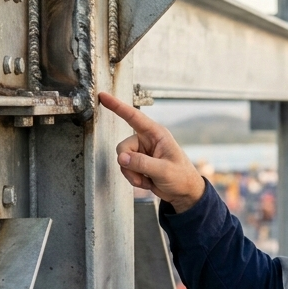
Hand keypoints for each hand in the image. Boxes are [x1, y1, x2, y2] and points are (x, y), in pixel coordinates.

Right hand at [98, 92, 205, 211]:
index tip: (103, 96)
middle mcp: (147, 140)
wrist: (184, 192)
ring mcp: (141, 152)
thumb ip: (142, 163)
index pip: (134, 116)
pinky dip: (134, 178)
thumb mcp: (163, 170)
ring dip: (133, 174)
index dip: (117, 106)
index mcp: (156, 134)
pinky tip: (148, 181)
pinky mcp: (138, 163)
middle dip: (129, 164)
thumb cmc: (181, 177)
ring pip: (123, 160)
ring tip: (148, 179)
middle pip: (123, 147)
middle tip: (143, 174)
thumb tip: (121, 158)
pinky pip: (126, 169)